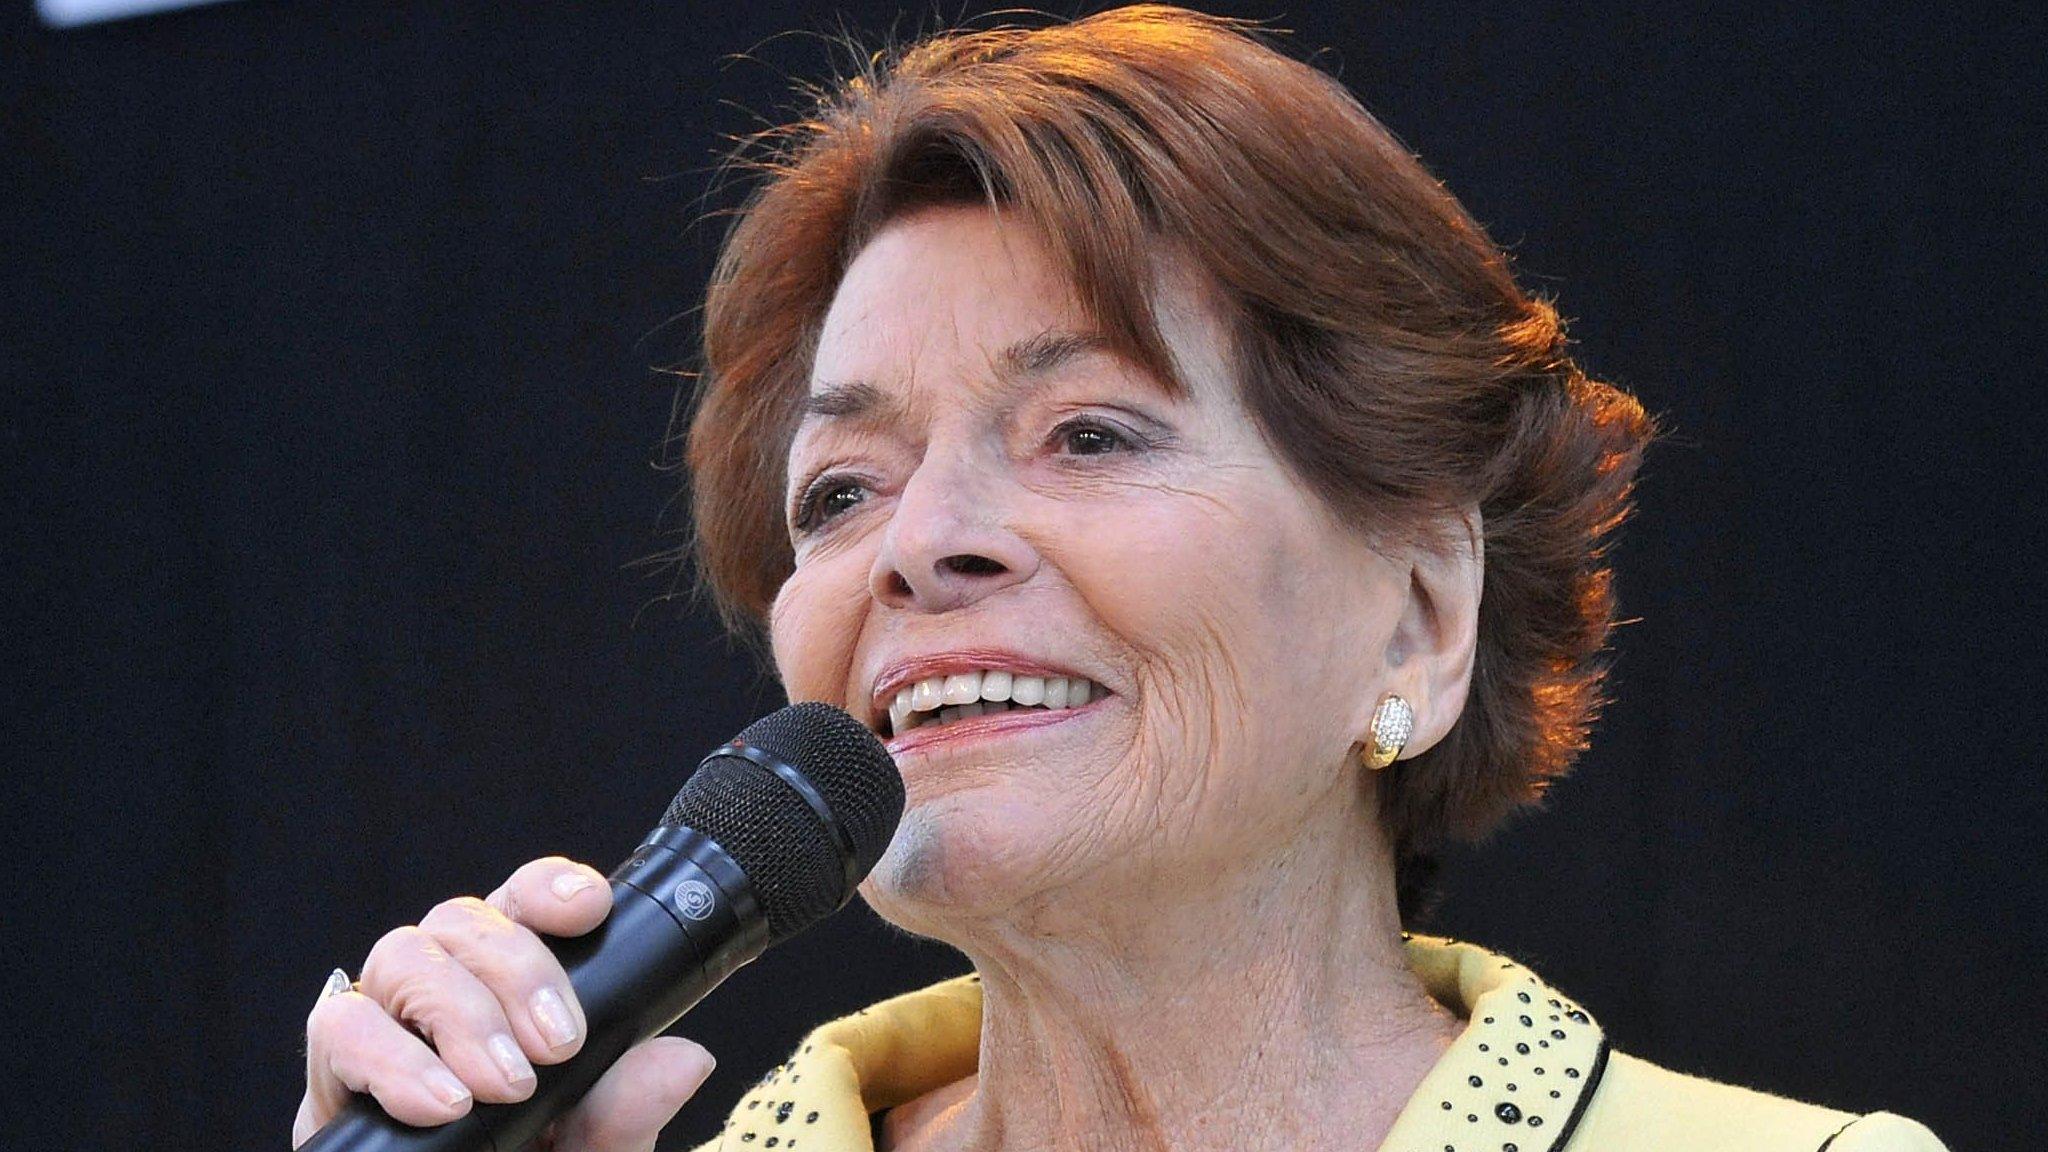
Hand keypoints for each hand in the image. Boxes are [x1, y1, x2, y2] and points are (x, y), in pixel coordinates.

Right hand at [294, 856, 715, 1150]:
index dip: (551, 888)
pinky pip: (339, 1027)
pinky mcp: (331, 1076)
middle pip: (463, 918)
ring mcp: (383, 1025)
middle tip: (557, 1046)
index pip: (523, 902)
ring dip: (460, 1012)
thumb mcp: (592, 1150)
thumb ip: (628, 1109)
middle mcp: (442, 992)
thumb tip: (685, 1059)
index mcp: (508, 989)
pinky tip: (440, 1100)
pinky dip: (390, 1058)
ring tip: (501, 1085)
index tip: (592, 908)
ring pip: (402, 954)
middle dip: (517, 970)